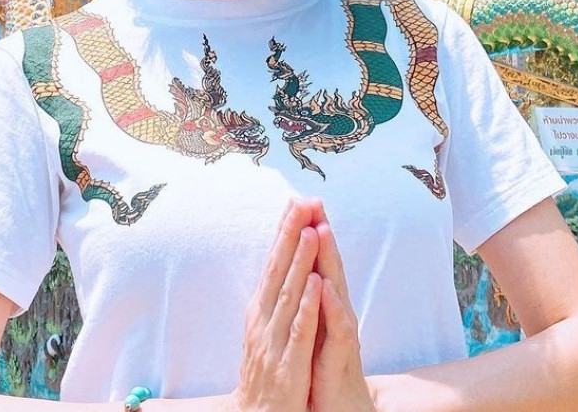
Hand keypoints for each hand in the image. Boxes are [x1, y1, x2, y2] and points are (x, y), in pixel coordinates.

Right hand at [229, 199, 321, 411]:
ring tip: (311, 231)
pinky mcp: (288, 366)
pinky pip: (300, 331)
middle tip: (302, 202)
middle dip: (291, 235)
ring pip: (290, 295)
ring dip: (300, 262)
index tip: (295, 201)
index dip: (284, 232)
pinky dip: (309, 306)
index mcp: (260, 311)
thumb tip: (281, 266)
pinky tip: (318, 284)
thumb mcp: (266, 332)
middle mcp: (263, 321)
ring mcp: (274, 343)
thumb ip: (274, 300)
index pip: (273, 264)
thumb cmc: (267, 375)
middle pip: (278, 271)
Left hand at [309, 203, 374, 411]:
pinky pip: (337, 330)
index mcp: (322, 308)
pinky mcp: (339, 359)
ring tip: (321, 231)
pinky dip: (330, 308)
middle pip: (328, 267)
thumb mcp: (310, 330)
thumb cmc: (322, 372)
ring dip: (329, 261)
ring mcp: (339, 336)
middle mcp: (335, 316)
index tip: (297, 201)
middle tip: (314, 201)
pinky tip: (324, 288)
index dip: (307, 233)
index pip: (315, 263)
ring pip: (335, 291)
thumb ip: (306, 301)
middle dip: (321, 234)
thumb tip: (297, 271)